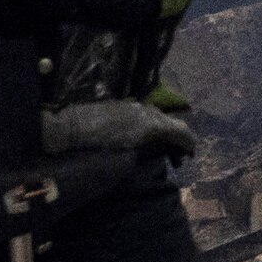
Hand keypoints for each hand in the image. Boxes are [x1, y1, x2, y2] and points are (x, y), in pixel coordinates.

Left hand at [45, 99, 200, 160]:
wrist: (69, 128)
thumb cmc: (98, 146)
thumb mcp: (128, 154)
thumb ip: (151, 149)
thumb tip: (167, 149)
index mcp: (151, 123)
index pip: (180, 130)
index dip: (189, 142)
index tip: (193, 153)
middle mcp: (145, 110)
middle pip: (169, 122)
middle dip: (176, 138)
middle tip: (177, 155)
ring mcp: (132, 106)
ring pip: (156, 117)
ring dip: (162, 132)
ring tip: (160, 147)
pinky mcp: (120, 106)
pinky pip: (143, 115)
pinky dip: (149, 126)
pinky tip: (142, 137)